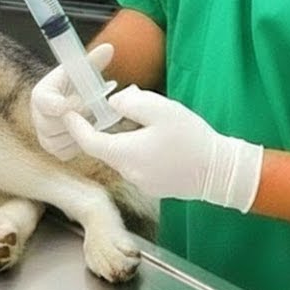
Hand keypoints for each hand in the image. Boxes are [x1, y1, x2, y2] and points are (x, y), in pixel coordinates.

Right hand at [29, 43, 115, 160]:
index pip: (43, 102)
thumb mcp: (84, 71)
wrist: (74, 102)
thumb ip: (93, 61)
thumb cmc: (78, 84)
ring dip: (78, 133)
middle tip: (92, 110)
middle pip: (52, 124)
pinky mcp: (52, 148)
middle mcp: (37, 116)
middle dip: (75, 119)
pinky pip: (65, 152)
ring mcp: (43, 134)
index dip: (60, 105)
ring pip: (59, 140)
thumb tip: (109, 48)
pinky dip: (77, 146)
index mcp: (41, 94)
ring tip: (90, 120)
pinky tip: (86, 132)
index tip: (77, 103)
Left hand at [63, 85, 263, 211]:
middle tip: (105, 109)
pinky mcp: (155, 187)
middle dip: (101, 129)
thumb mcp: (160, 109)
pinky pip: (138, 165)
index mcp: (124, 153)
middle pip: (104, 149)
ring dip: (123, 140)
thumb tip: (113, 102)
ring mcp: (141, 183)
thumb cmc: (191, 138)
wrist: (221, 171)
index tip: (68, 113)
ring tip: (139, 120)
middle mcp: (128, 172)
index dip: (75, 126)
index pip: (87, 141)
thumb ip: (131, 102)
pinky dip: (138, 151)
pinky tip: (155, 140)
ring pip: (122, 156)